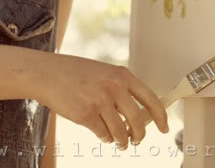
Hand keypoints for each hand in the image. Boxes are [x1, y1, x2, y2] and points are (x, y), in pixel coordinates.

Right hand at [36, 54, 167, 148]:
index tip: (165, 128)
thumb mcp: (105, 73)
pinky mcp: (86, 115)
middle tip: (137, 140)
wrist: (49, 74)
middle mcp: (114, 88)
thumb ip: (122, 89)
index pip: (151, 99)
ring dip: (121, 141)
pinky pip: (103, 134)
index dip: (161, 116)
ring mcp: (100, 101)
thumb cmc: (76, 73)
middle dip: (139, 136)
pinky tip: (101, 133)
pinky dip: (104, 138)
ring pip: (120, 132)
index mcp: (123, 76)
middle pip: (137, 121)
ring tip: (119, 142)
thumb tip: (138, 115)